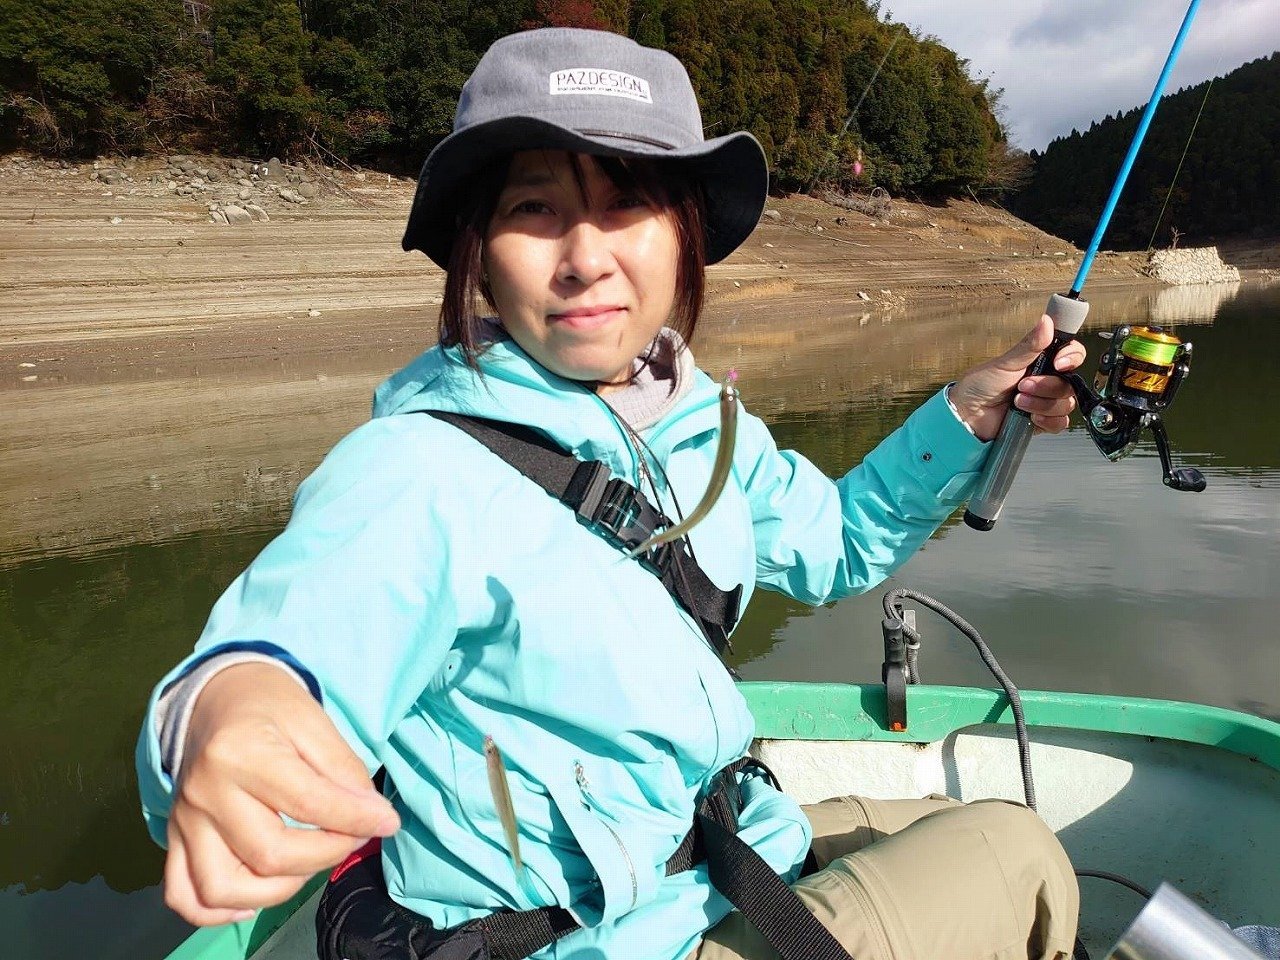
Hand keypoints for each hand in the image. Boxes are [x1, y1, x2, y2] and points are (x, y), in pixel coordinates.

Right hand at [163, 663, 399, 925]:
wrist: (217, 698)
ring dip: (279, 890)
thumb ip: (344, 771)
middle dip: (326, 855)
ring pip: (223, 888)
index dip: (356, 819)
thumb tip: (374, 817)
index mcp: (240, 752)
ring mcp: (184, 821)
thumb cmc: (270, 707)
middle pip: (270, 854)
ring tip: (308, 862)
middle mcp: (205, 793)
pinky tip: (258, 893)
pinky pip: (185, 895)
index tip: (387, 822)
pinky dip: (220, 910)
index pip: (308, 804)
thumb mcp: (314, 721)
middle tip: (351, 836)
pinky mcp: (175, 839)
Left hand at [949, 316, 1086, 441]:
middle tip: (1022, 386)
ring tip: (1017, 402)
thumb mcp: (1005, 363)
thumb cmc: (980, 385)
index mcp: (1041, 360)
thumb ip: (1030, 345)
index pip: (1072, 354)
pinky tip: (1030, 417)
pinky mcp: (1043, 421)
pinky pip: (1060, 422)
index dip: (1071, 357)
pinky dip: (1046, 420)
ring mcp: (1045, 401)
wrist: (967, 415)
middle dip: (1046, 386)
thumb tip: (1047, 321)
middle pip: (1070, 382)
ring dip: (1041, 403)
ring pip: (1066, 403)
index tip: (1059, 363)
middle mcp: (1047, 379)